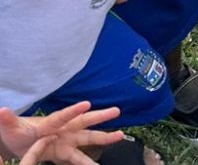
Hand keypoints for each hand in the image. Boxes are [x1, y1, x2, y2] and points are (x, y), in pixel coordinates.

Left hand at [0, 102, 122, 163]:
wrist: (15, 143)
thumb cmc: (13, 131)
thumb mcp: (9, 127)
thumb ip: (8, 120)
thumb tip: (2, 111)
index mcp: (48, 124)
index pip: (61, 117)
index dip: (73, 111)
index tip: (87, 104)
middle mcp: (61, 131)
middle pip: (82, 124)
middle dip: (99, 117)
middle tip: (116, 110)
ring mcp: (64, 143)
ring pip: (86, 141)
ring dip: (103, 139)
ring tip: (120, 137)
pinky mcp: (62, 154)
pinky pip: (77, 159)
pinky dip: (88, 163)